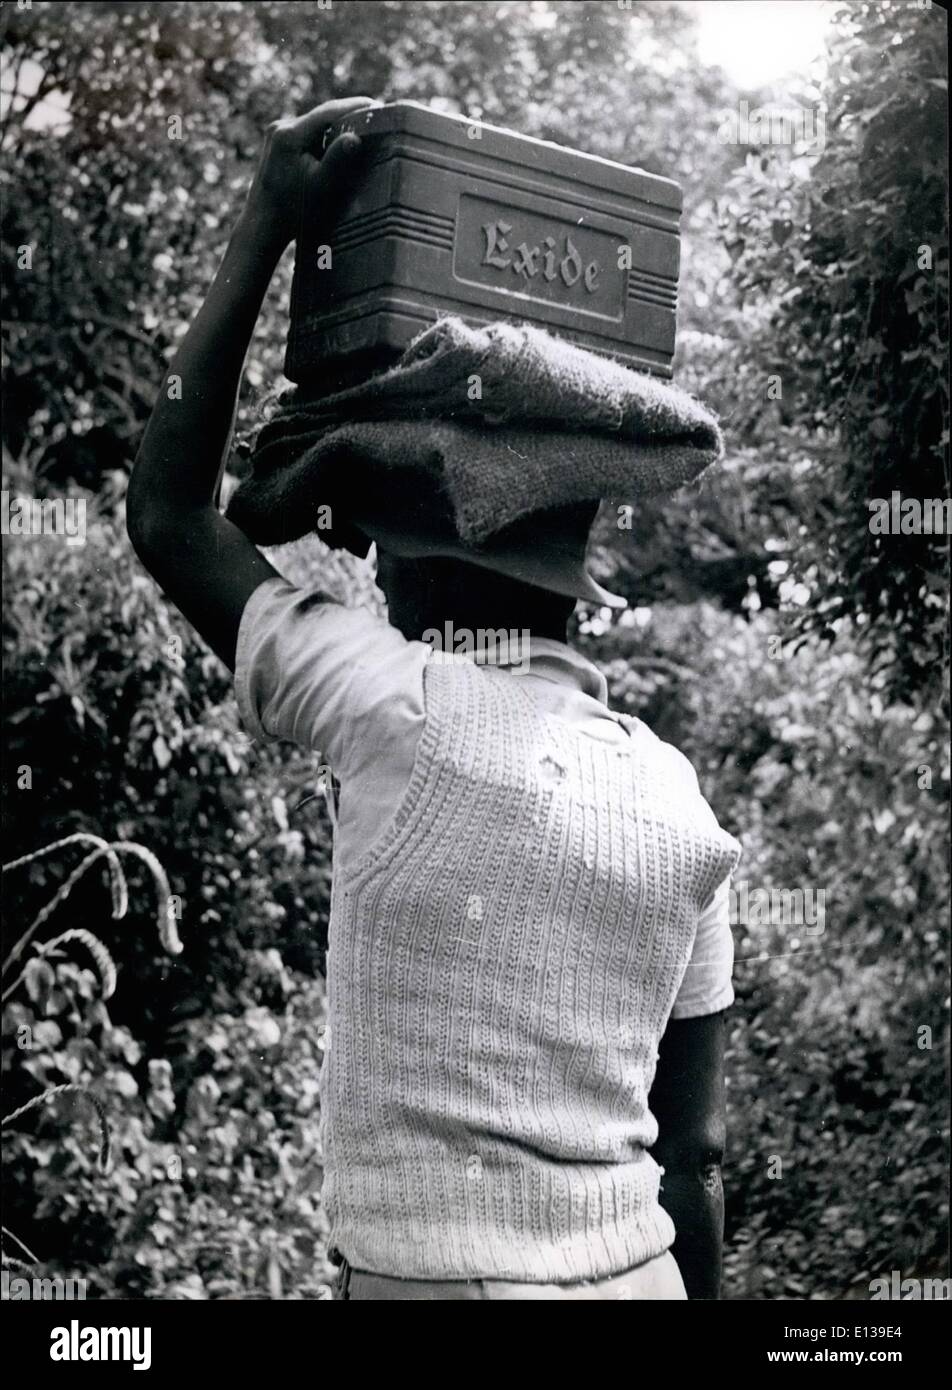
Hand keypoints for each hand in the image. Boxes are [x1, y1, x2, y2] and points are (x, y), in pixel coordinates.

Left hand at [241, 96, 378, 252]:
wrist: (263, 225)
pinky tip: (338, 146)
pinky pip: (306, 135)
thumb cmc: (293, 213)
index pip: (328, 112)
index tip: (377, 106)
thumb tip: (356, 138)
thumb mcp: (321, 187)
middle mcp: (280, 127)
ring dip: (335, 129)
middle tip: (375, 119)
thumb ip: (338, 161)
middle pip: (321, 117)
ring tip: (361, 132)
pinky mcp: (276, 143)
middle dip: (347, 118)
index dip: (355, 107)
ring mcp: (275, 134)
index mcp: (289, 134)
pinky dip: (323, 139)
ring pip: (314, 126)